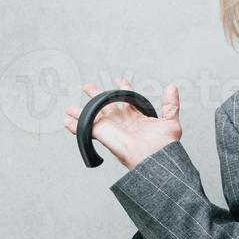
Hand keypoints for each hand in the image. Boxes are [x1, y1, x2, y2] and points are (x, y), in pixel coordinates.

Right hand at [64, 75, 182, 168]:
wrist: (155, 159)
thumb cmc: (164, 145)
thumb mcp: (171, 121)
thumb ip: (171, 104)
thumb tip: (172, 87)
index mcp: (137, 115)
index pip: (128, 97)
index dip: (123, 87)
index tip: (119, 79)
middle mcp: (122, 120)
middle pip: (106, 103)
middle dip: (97, 93)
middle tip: (87, 86)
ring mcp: (111, 127)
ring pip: (93, 115)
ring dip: (81, 111)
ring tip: (69, 108)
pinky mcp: (102, 134)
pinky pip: (85, 128)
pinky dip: (74, 124)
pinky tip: (66, 120)